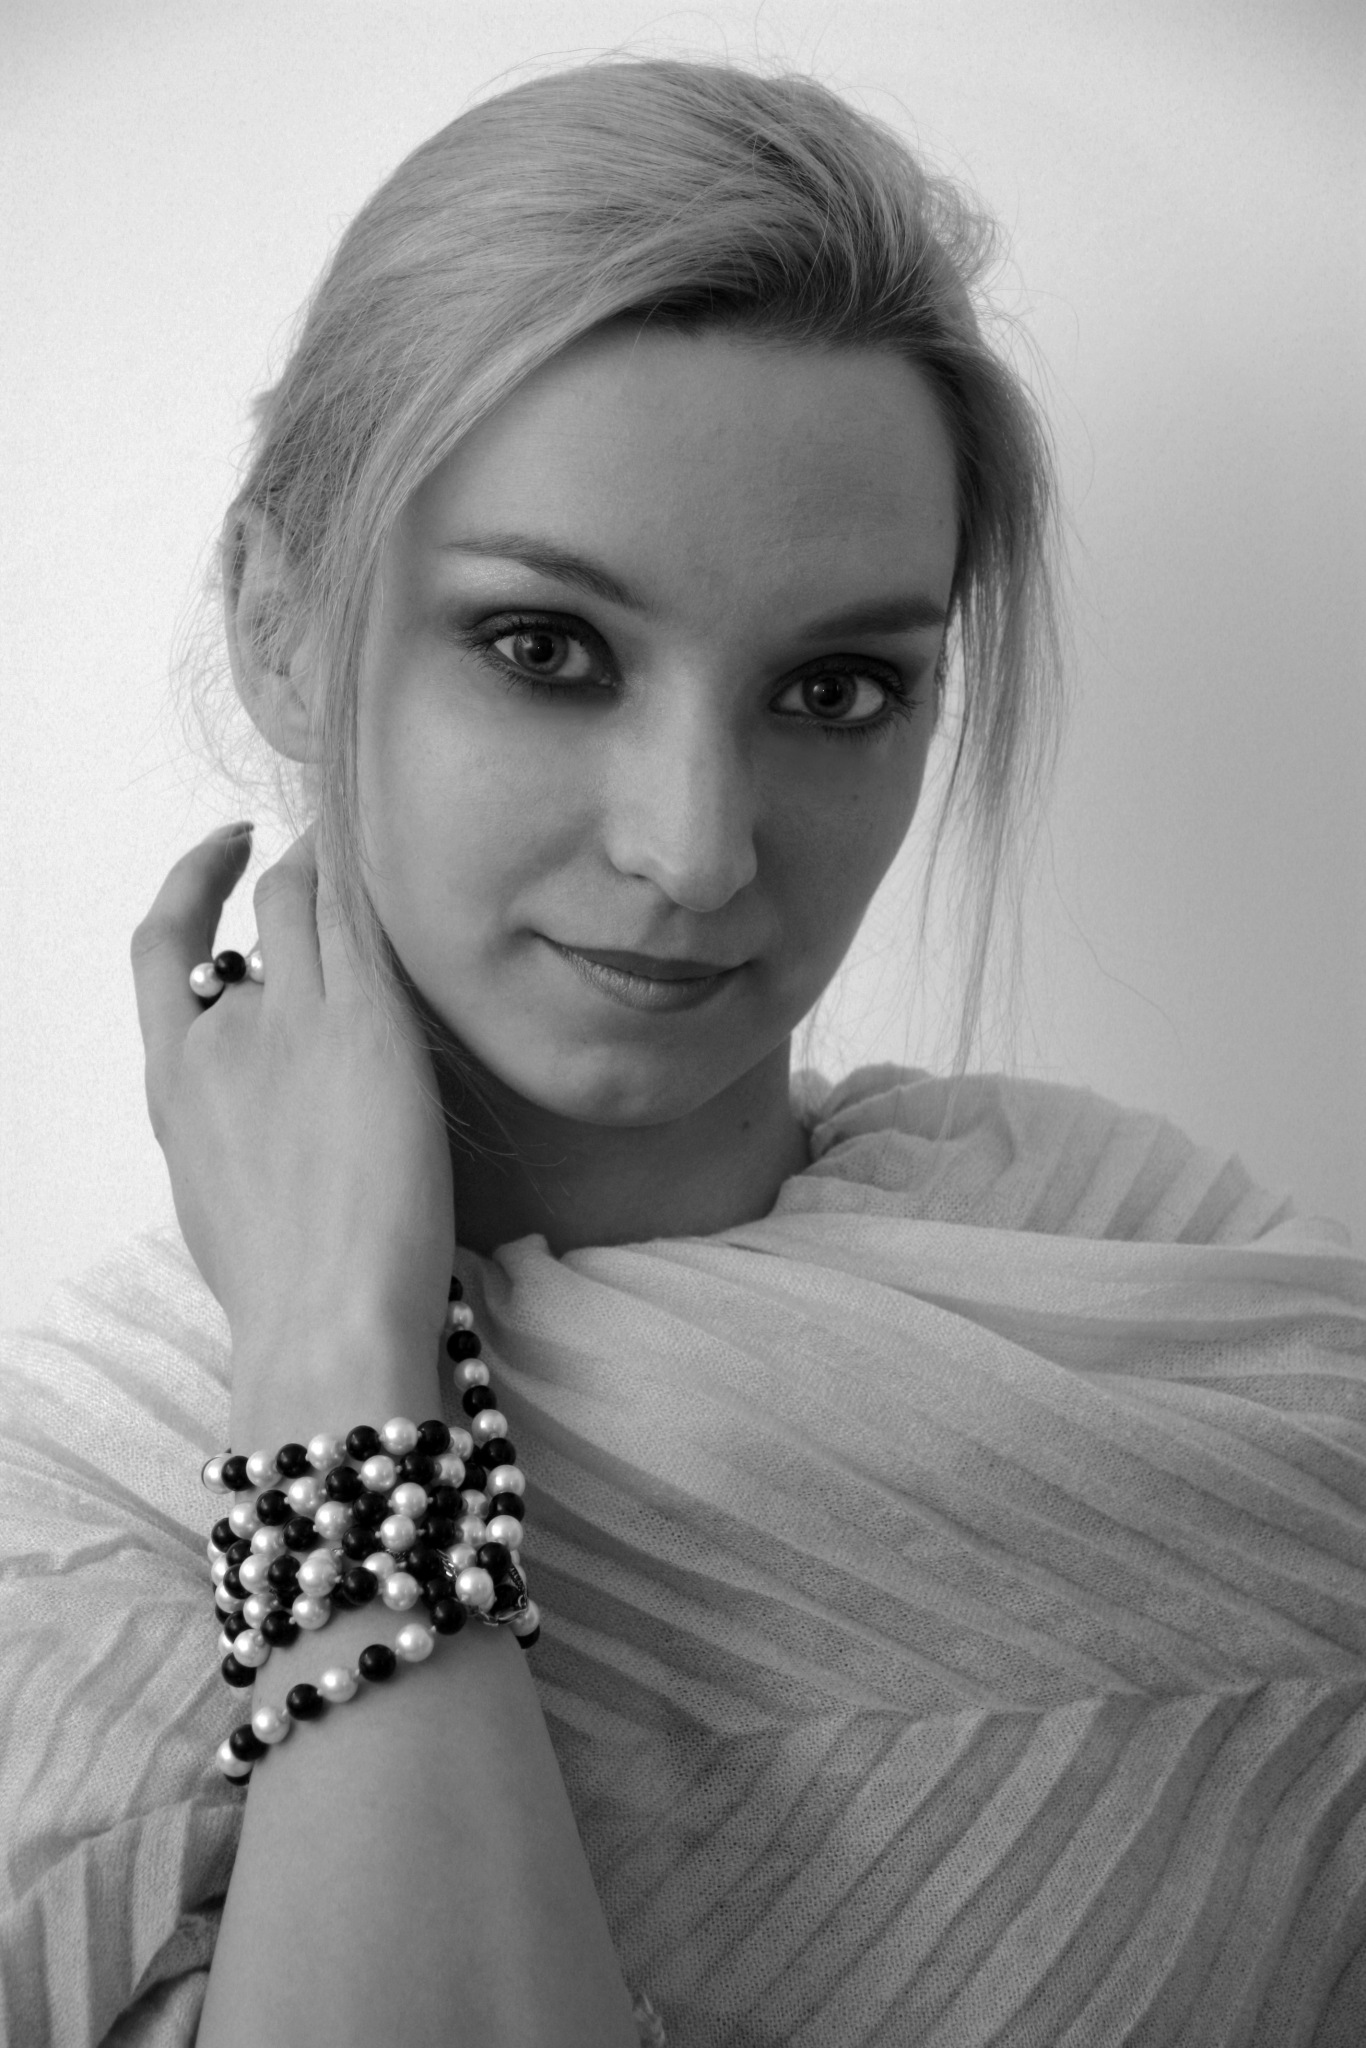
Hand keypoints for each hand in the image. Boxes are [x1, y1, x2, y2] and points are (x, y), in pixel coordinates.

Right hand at [130, 822, 454, 1376]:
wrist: (323, 1321)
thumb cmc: (286, 1295)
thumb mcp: (221, 1201)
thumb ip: (232, 1130)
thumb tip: (271, 1108)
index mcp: (176, 1084)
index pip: (164, 951)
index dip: (193, 884)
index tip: (225, 851)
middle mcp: (223, 1036)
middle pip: (261, 918)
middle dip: (294, 870)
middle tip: (334, 844)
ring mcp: (292, 1023)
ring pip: (314, 905)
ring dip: (343, 866)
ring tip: (383, 843)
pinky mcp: (365, 1027)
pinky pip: (365, 923)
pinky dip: (377, 884)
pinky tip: (407, 863)